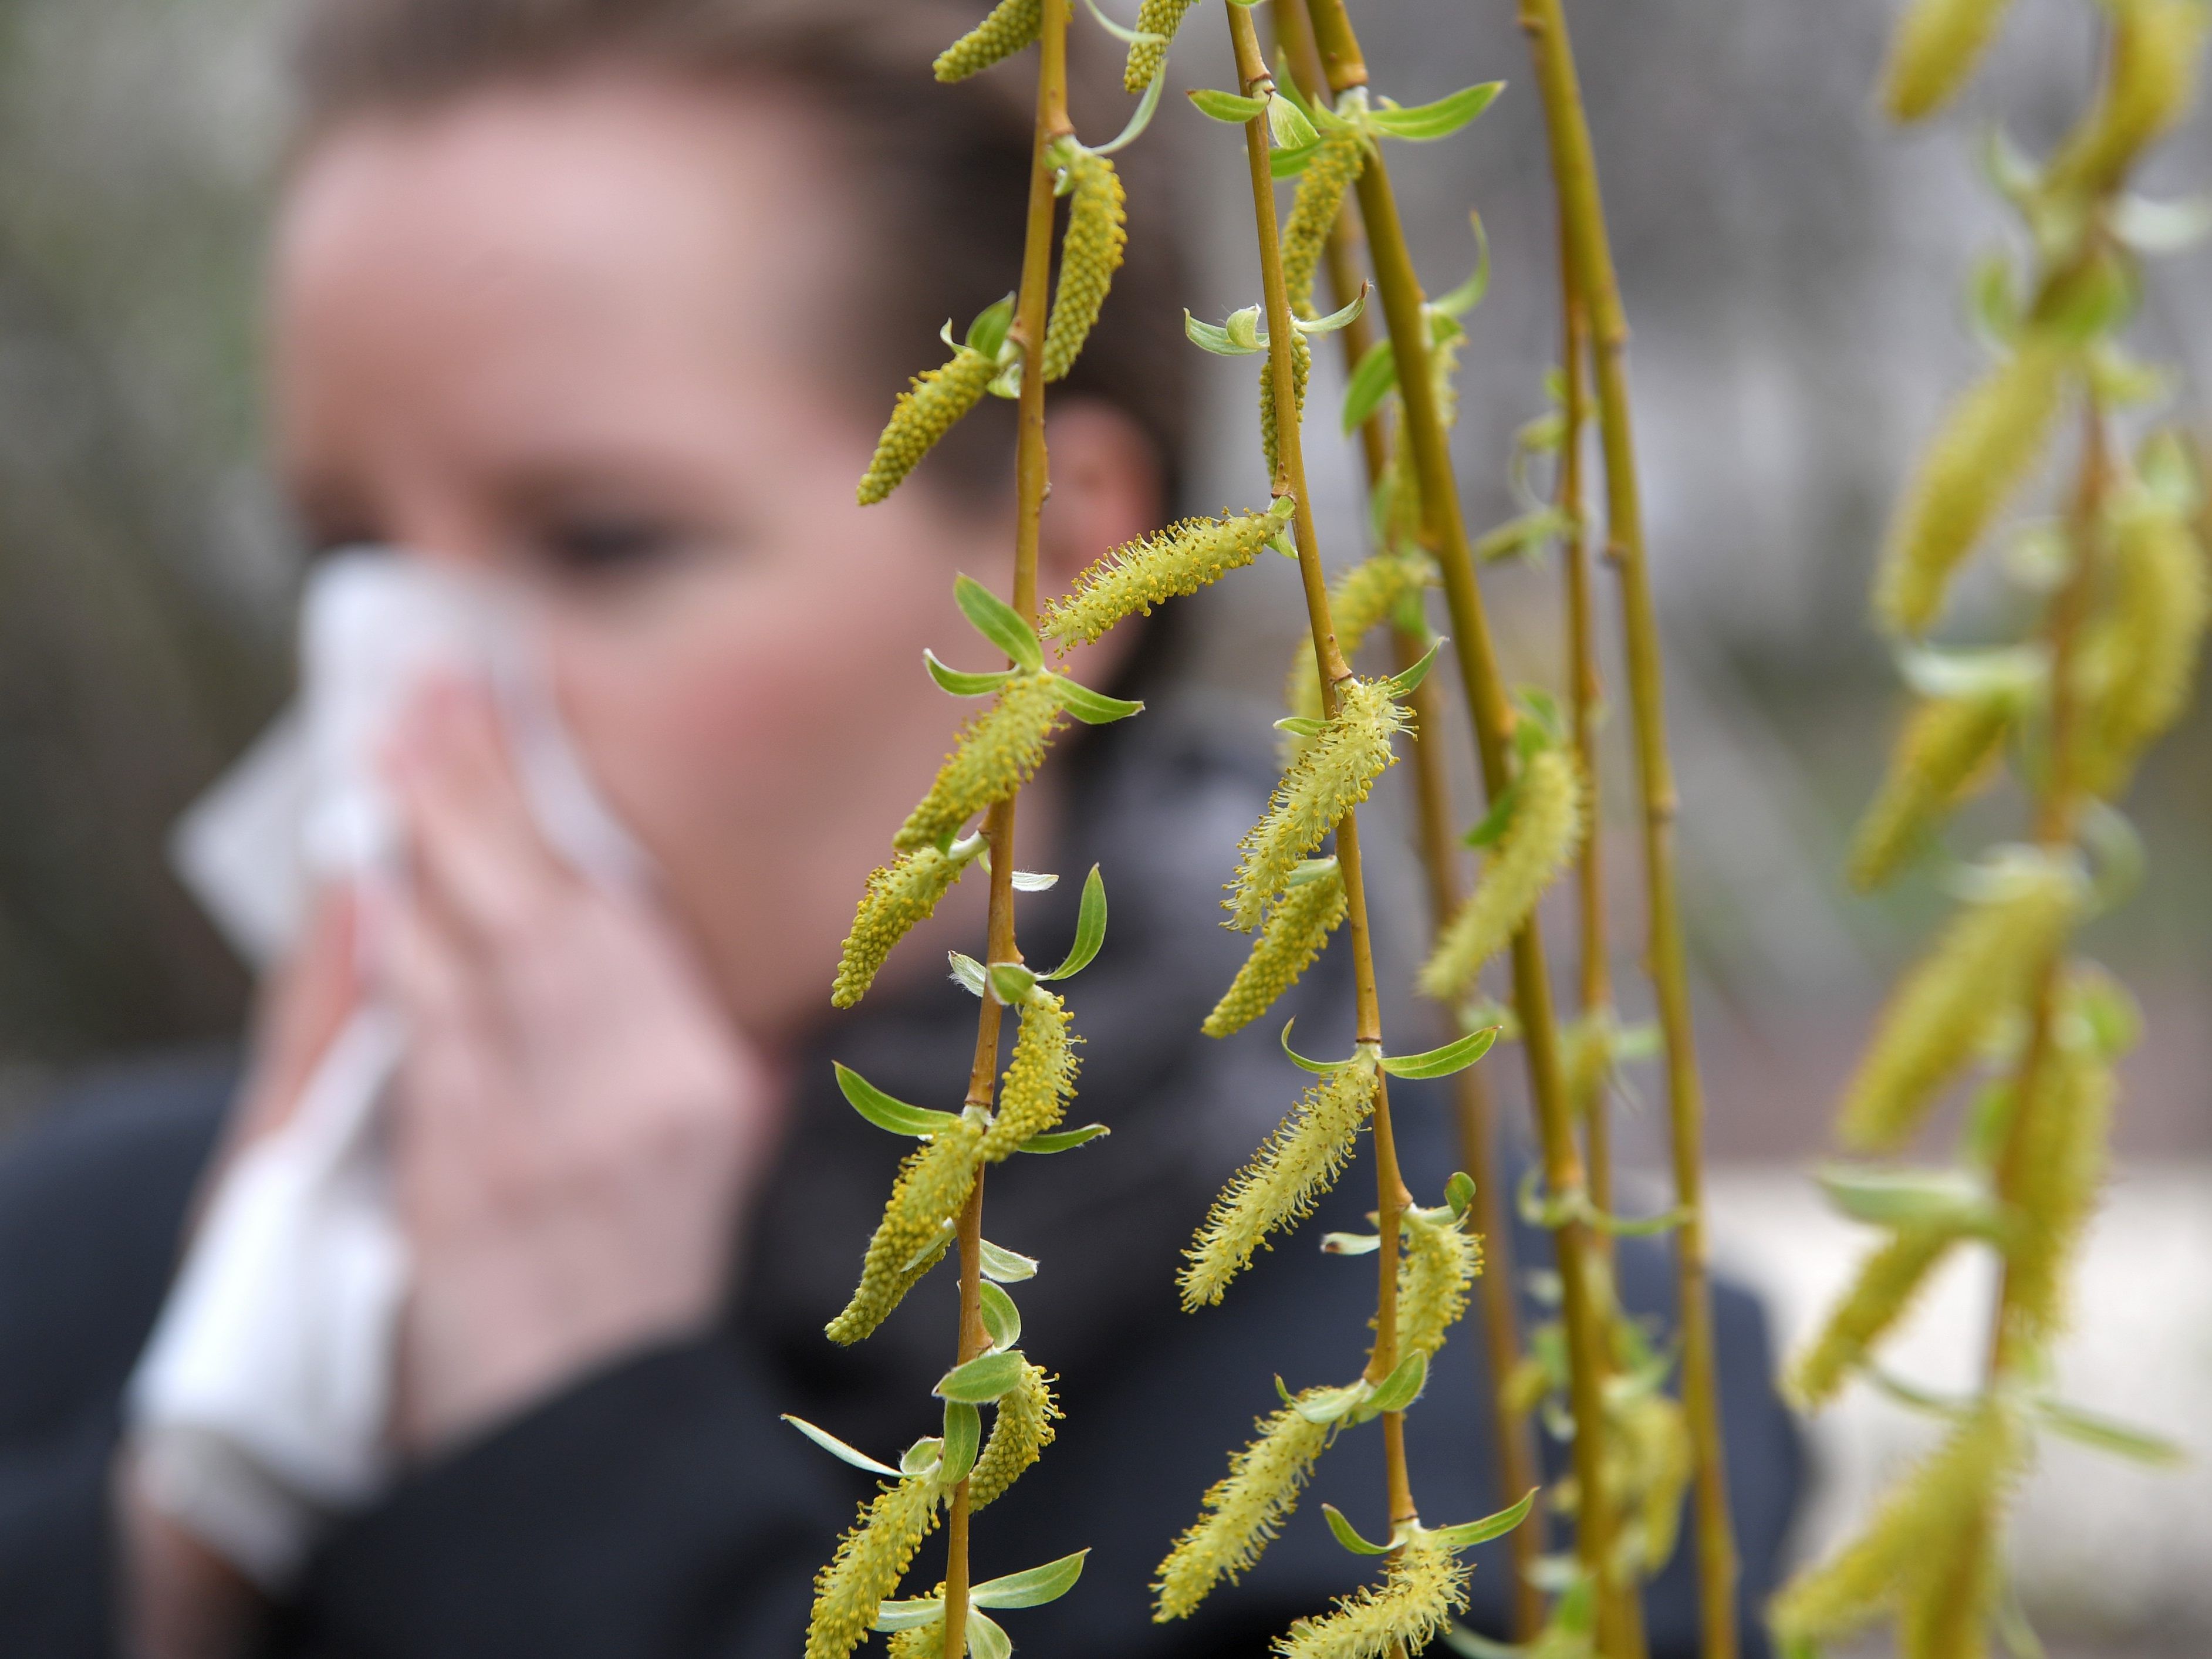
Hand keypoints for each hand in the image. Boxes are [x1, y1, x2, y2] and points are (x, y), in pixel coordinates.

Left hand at [378, 678, 782, 1455]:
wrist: (590, 1431)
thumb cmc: (674, 1296)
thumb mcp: (745, 1170)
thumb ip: (744, 1069)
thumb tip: (757, 983)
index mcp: (702, 1087)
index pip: (617, 914)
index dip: (553, 807)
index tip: (517, 718)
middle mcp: (615, 1093)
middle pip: (533, 906)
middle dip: (474, 789)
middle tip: (429, 694)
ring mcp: (524, 1133)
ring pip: (463, 953)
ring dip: (420, 844)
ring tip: (389, 753)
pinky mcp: (450, 1175)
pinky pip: (419, 1034)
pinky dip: (392, 949)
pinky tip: (373, 888)